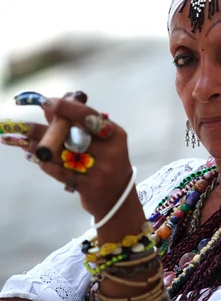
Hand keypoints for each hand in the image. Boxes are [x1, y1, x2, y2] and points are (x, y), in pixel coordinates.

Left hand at [1, 92, 134, 219]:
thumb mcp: (101, 142)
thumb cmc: (106, 162)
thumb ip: (78, 125)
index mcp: (115, 135)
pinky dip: (46, 164)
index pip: (89, 117)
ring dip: (40, 147)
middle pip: (72, 136)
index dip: (68, 108)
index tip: (47, 102)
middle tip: (24, 126)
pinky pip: (61, 172)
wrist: (116, 197)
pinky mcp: (88, 187)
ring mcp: (100, 171)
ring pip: (63, 154)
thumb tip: (50, 109)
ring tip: (24, 140)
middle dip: (46, 130)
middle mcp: (110, 152)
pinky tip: (35, 157)